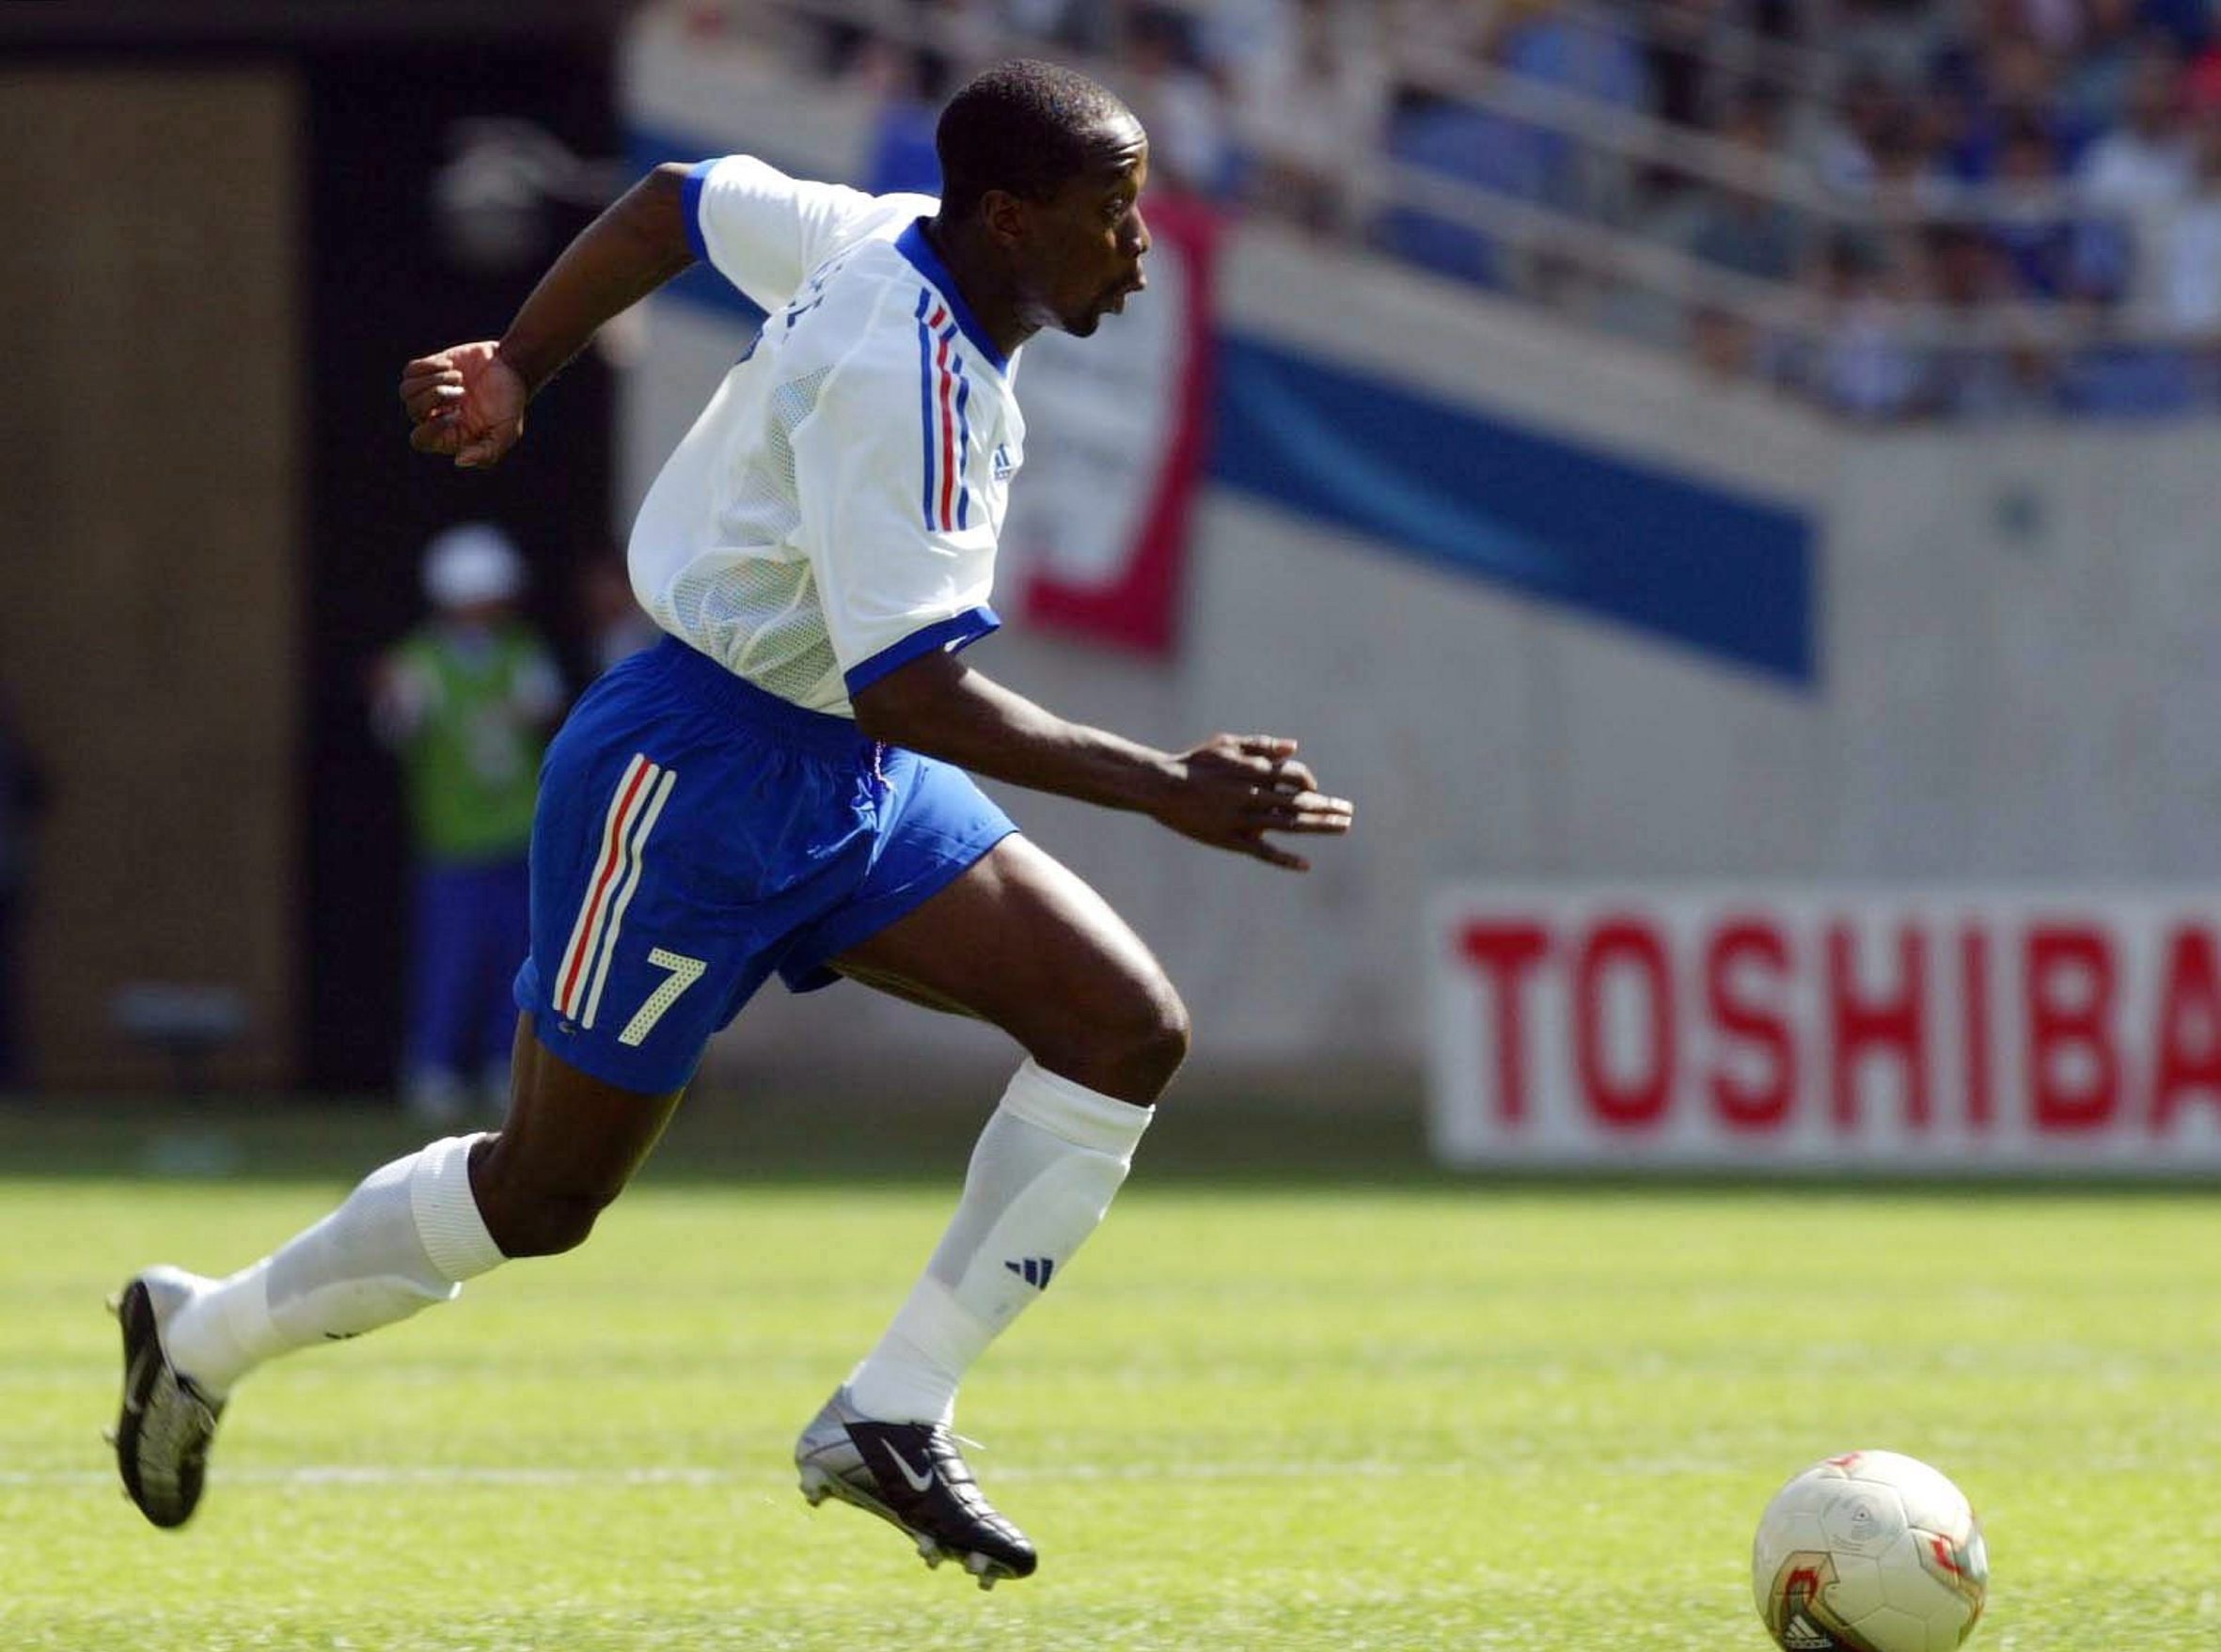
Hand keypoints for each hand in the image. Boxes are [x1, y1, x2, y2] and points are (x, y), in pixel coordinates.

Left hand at [400, 341, 527, 468]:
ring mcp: (429, 392)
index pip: (420, 440)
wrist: (513, 368)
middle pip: (413, 410)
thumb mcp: (506, 432)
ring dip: (434, 380)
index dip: (429, 429)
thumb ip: (487, 453)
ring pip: (406, 390)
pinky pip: (409, 371)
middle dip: (437, 397)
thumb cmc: (511, 404)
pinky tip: (451, 366)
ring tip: (459, 377)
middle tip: (463, 392)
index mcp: (449, 435)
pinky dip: (429, 367)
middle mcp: (435, 415)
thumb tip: (459, 461)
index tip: (455, 415)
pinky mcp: (428, 370)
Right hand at [1153, 734, 1353, 870]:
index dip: (1310, 782)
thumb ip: (1262, 745)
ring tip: (1343, 827)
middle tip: (1350, 812)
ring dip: (1321, 826)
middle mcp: (1257, 795)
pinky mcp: (1233, 840)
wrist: (1163, 786)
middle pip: (1303, 802)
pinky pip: (1265, 853)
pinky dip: (1286, 859)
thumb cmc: (1195, 763)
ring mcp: (1246, 819)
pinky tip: (1305, 865)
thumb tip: (1295, 748)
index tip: (1314, 789)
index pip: (1297, 776)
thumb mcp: (1228, 744)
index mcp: (1256, 770)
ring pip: (1292, 825)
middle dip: (1329, 806)